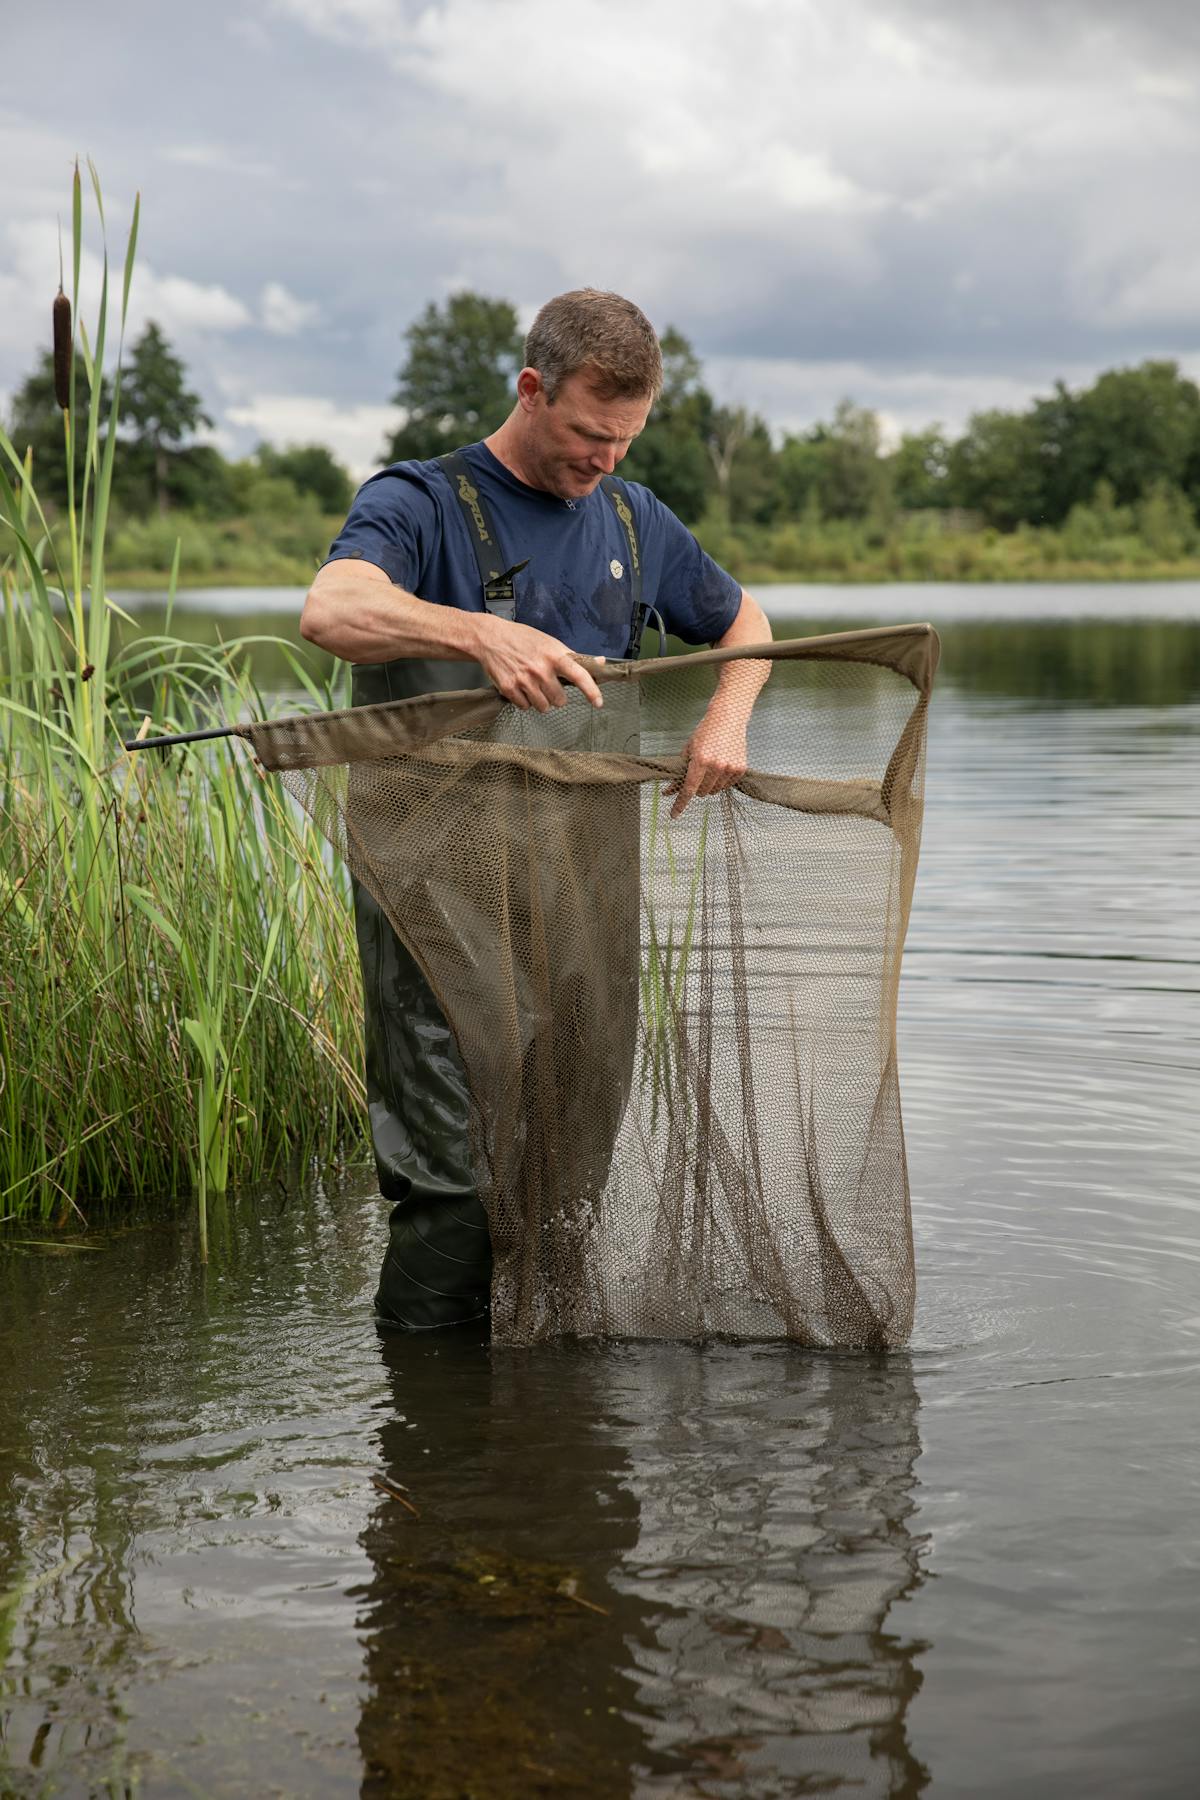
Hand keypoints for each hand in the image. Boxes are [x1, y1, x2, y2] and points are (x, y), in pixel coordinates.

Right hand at [475, 617, 603, 710]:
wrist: (491, 638)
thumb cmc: (523, 639)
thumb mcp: (550, 643)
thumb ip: (574, 657)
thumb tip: (600, 662)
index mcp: (554, 656)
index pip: (579, 675)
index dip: (591, 691)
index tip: (598, 702)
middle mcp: (541, 670)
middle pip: (560, 700)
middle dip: (556, 696)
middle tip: (547, 684)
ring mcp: (524, 681)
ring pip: (543, 707)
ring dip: (541, 701)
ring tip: (533, 686)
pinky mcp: (509, 689)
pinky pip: (525, 707)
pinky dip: (525, 701)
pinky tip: (521, 688)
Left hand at [663, 706, 748, 817]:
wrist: (728, 718)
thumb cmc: (705, 732)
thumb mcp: (688, 750)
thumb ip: (679, 772)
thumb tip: (668, 791)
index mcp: (700, 760)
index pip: (688, 789)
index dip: (680, 804)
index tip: (674, 814)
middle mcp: (716, 766)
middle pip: (701, 792)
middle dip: (696, 787)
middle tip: (698, 774)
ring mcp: (730, 768)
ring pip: (714, 791)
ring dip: (709, 785)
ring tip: (711, 768)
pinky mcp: (740, 769)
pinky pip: (727, 786)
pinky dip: (721, 781)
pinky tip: (722, 766)